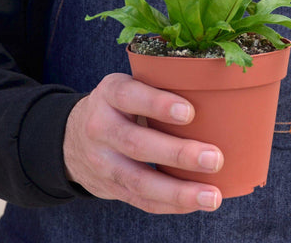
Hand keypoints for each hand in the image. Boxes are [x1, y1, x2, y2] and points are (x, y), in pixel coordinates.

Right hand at [63, 73, 223, 213]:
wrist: (73, 137)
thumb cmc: (119, 106)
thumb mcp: (129, 86)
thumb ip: (159, 87)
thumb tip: (217, 94)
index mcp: (110, 93)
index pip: (129, 96)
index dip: (157, 104)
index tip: (189, 112)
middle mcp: (100, 127)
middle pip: (136, 143)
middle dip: (177, 153)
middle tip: (214, 158)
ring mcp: (101, 161)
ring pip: (138, 181)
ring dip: (178, 192)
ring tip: (212, 196)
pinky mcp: (108, 187)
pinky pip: (140, 201)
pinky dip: (170, 204)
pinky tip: (196, 203)